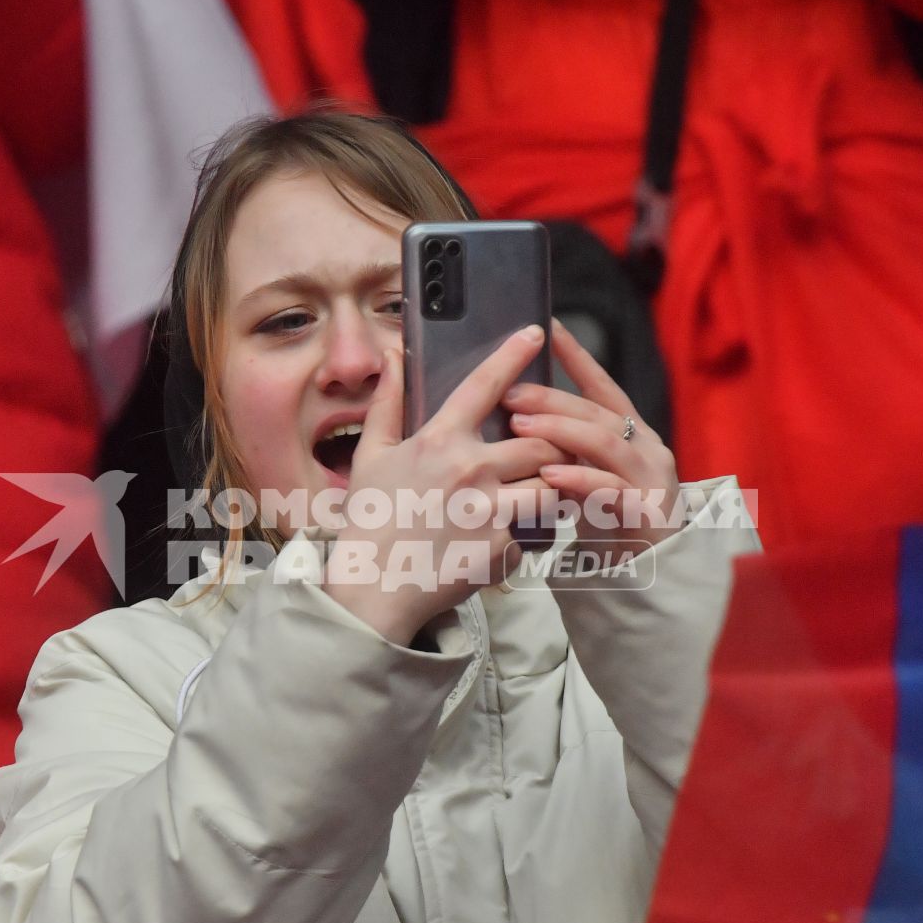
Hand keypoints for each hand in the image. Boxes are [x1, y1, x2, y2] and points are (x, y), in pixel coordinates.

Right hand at [323, 325, 564, 643]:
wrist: (372, 590)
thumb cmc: (369, 522)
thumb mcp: (370, 457)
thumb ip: (387, 405)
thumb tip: (394, 358)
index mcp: (439, 441)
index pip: (485, 385)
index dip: (513, 355)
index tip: (536, 333)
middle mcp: (471, 470)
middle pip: (541, 441)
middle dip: (553, 443)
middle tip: (550, 448)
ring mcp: (491, 510)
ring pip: (551, 486)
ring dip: (551, 488)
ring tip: (542, 493)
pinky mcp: (503, 548)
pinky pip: (531, 534)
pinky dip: (523, 537)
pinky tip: (503, 543)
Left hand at [501, 320, 680, 561]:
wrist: (648, 576)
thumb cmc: (609, 522)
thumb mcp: (586, 477)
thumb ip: (564, 449)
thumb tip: (515, 418)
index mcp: (630, 433)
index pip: (601, 386)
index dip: (576, 356)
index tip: (547, 327)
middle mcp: (645, 447)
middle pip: (596, 412)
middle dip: (552, 398)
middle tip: (510, 393)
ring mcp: (650, 478)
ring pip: (605, 443)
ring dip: (560, 431)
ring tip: (521, 427)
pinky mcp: (647, 512)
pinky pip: (611, 490)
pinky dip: (579, 480)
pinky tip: (550, 477)